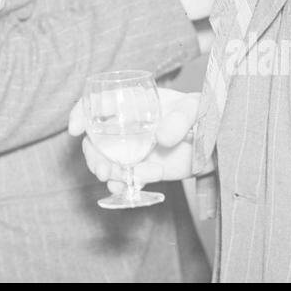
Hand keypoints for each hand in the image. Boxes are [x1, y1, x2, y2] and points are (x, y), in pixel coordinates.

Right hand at [69, 86, 200, 187]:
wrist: (215, 142)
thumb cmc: (202, 113)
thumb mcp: (195, 108)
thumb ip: (181, 118)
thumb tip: (161, 138)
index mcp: (132, 102)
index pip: (98, 102)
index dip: (81, 112)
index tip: (74, 128)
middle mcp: (126, 125)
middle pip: (94, 137)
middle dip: (91, 154)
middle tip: (102, 168)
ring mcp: (132, 149)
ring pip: (104, 159)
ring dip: (103, 170)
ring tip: (115, 179)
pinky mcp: (142, 169)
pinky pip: (124, 178)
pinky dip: (120, 185)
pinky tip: (124, 188)